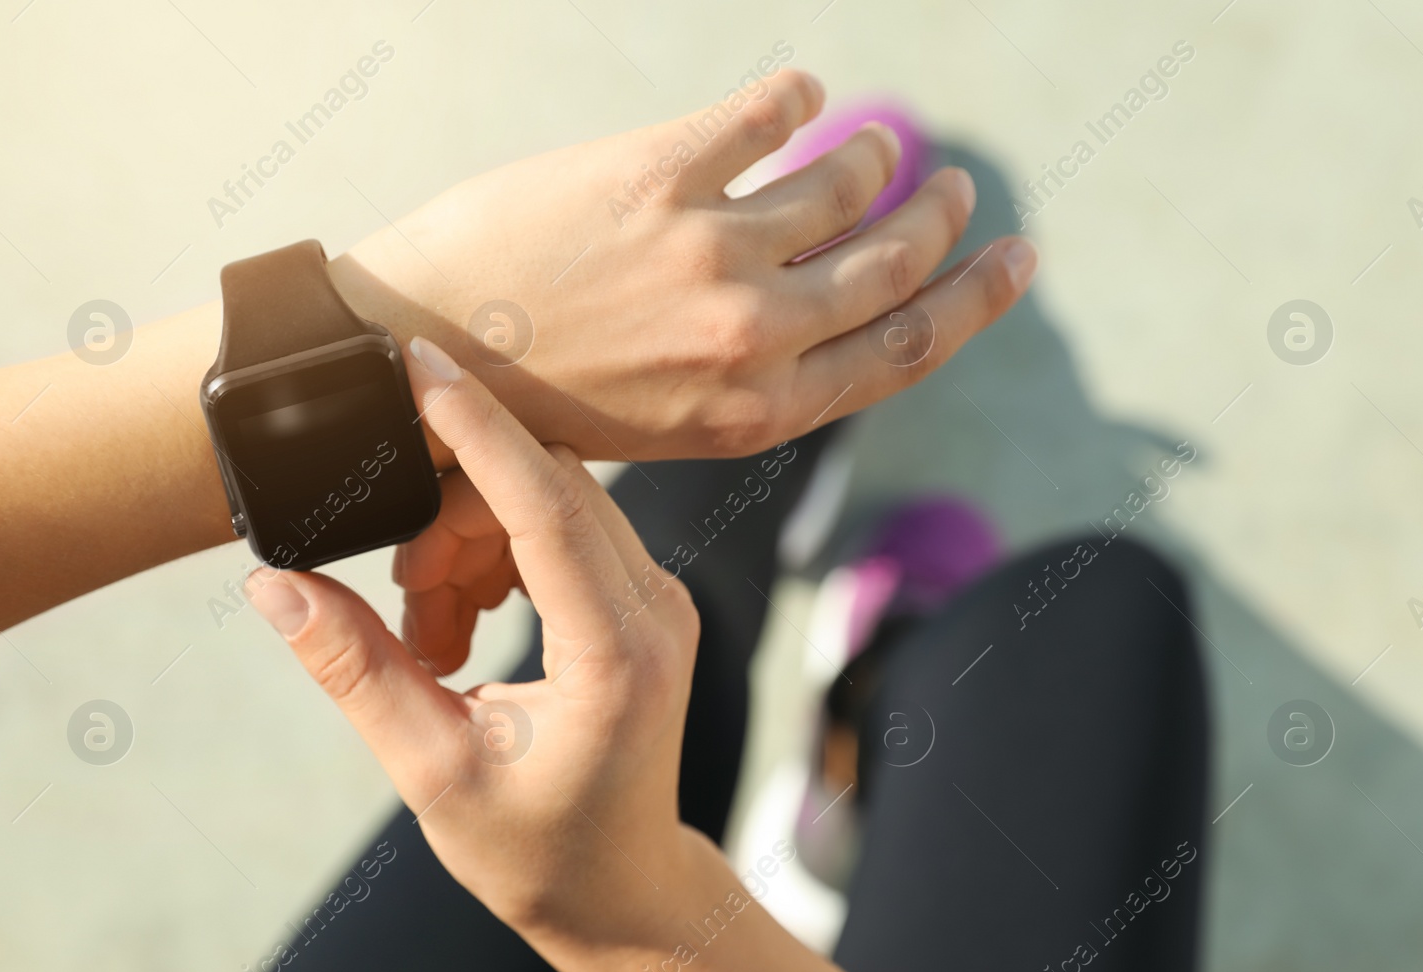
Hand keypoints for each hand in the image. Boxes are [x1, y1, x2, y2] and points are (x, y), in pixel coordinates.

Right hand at [248, 339, 701, 950]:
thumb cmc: (538, 852)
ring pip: (551, 498)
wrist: (621, 888)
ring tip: (431, 631)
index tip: (417, 364)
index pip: (548, 503)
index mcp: (615, 656)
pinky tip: (463, 617)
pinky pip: (565, 526)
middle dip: (451, 514)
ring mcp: (658, 599)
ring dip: (469, 537)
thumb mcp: (430, 771)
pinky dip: (498, 551)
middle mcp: (656, 610)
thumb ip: (355, 667)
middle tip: (404, 598)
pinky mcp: (643, 598)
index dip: (478, 427)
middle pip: (545, 486)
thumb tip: (275, 584)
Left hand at [331, 68, 1035, 462]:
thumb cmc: (527, 405)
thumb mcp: (657, 428)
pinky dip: (792, 97)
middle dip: (941, 224)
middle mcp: (749, 337)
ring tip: (873, 146)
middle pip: (894, 268)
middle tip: (957, 189)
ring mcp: (707, 252)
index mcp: (753, 412)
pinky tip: (800, 91)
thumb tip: (813, 315)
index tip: (1013, 261)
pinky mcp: (657, 174)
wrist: (408, 354)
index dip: (974, 304)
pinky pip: (761, 116)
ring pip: (841, 184)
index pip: (903, 351)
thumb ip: (745, 383)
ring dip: (871, 158)